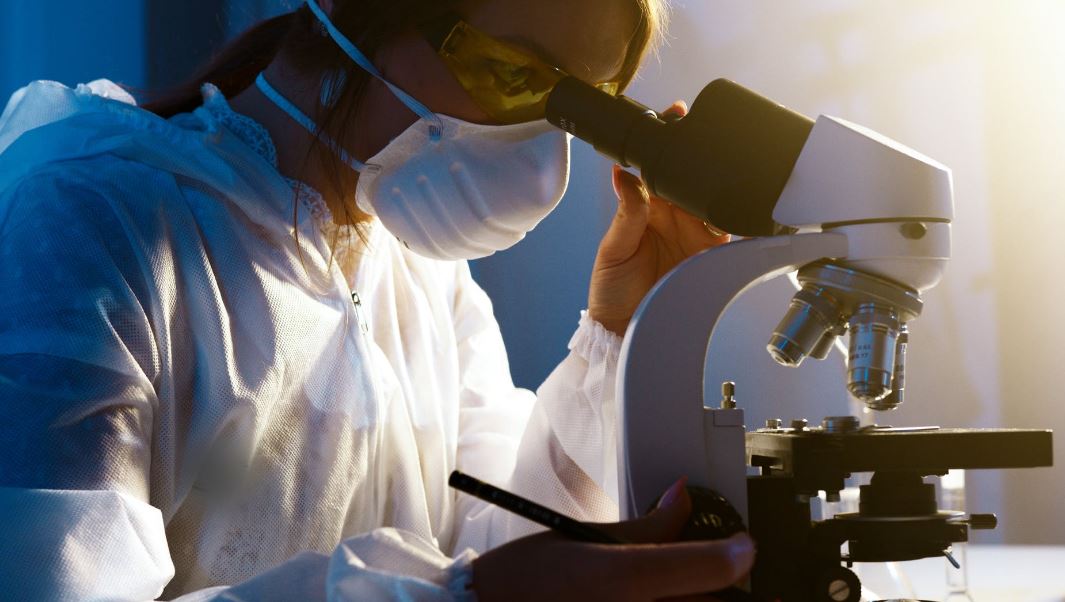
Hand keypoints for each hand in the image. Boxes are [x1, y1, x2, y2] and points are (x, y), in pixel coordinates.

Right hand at [470, 479, 754, 600]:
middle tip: (736, 576)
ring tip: (709, 591)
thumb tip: (682, 496)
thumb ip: (647, 526)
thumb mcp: (585, 537)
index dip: (735, 555)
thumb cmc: (525, 580)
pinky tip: (677, 597)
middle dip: (728, 586)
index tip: (745, 547)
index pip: (707, 568)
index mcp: (622, 578)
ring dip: (704, 600)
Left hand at [587, 101, 730, 335]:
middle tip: (705, 132)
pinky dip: (735, 216)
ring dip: (717, 182)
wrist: (625, 331)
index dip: (668, 143)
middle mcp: (673, 216)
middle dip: (699, 155)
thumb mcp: (613, 250)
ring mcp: (694, 233)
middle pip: (691, 177)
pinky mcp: (711, 253)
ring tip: (721, 166)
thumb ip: (626, 213)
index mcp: (646, 208)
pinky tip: (736, 203)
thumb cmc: (611, 291)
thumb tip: (623, 173)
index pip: (659, 167)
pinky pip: (728, 229)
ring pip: (712, 198)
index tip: (676, 116)